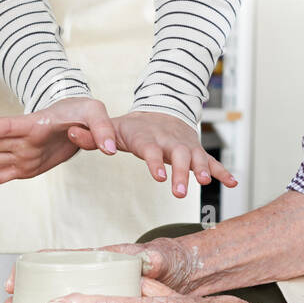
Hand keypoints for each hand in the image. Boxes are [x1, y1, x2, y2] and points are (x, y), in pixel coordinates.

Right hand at [0, 98, 117, 195]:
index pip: (9, 126)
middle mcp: (24, 138)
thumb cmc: (85, 112)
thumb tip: (110, 149)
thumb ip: (101, 129)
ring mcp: (22, 152)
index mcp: (36, 123)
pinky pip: (2, 175)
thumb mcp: (97, 114)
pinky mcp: (26, 166)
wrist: (83, 122)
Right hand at [0, 244, 160, 302]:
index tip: (14, 281)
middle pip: (51, 291)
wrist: (187, 277)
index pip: (62, 260)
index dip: (33, 269)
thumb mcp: (164, 261)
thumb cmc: (171, 265)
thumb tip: (150, 260)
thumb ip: (156, 260)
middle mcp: (95, 280)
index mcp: (104, 261)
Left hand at [65, 109, 236, 197]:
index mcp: (147, 137)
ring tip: (206, 183)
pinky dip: (223, 171)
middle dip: (180, 172)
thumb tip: (70, 134)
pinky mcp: (196, 151)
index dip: (155, 161)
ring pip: (197, 157)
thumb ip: (91, 136)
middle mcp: (169, 141)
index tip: (158, 175)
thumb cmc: (134, 127)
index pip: (151, 149)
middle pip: (177, 155)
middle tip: (180, 191)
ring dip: (203, 170)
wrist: (161, 110)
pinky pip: (212, 161)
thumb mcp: (112, 128)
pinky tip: (233, 183)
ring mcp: (186, 146)